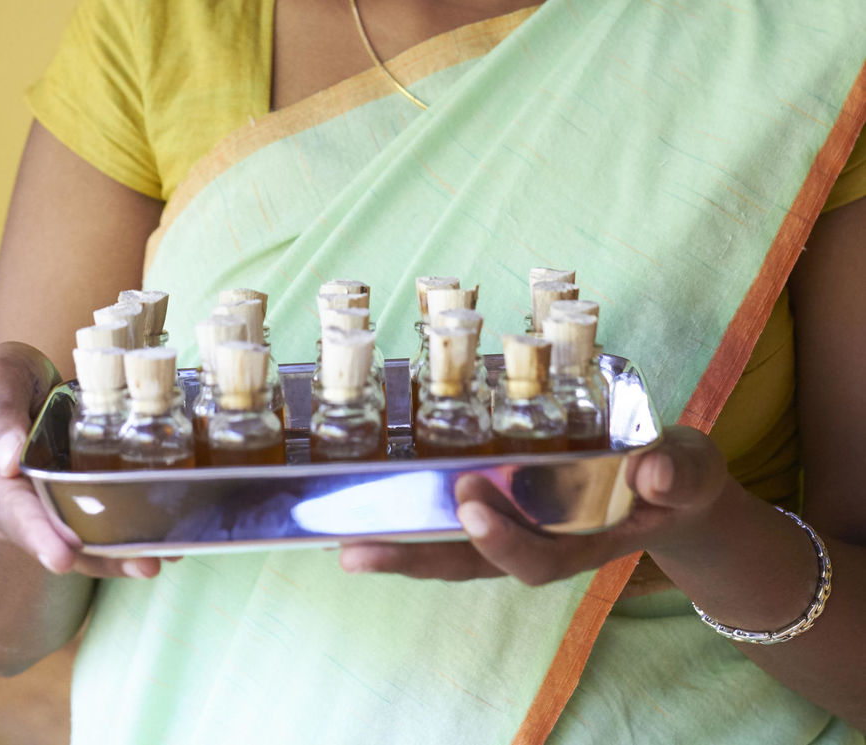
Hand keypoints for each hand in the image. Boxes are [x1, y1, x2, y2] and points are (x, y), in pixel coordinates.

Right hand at [0, 341, 167, 579]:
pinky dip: (127, 537)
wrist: (26, 379)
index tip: (61, 556)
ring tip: (155, 562)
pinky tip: (162, 543)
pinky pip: (99, 524)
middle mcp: (19, 505)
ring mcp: (50, 505)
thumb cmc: (3, 381)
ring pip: (80, 541)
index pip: (12, 512)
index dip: (38, 535)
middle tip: (138, 566)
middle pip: (54, 538)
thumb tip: (7, 461)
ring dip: (118, 556)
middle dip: (94, 557)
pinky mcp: (77, 498)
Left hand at [339, 425, 727, 584]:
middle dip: (417, 558)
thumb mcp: (691, 470)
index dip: (502, 539)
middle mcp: (543, 542)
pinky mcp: (505, 500)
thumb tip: (651, 472)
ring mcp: (520, 526)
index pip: (538, 556)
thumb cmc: (678, 475)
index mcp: (587, 541)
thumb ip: (676, 471)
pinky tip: (371, 503)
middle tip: (358, 547)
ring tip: (343, 540)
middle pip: (473, 564)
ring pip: (454, 548)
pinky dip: (416, 511)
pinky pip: (456, 515)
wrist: (675, 485)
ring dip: (401, 544)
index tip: (472, 506)